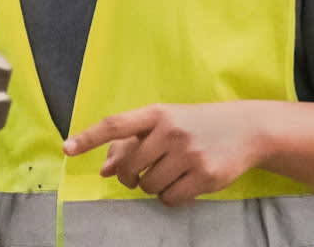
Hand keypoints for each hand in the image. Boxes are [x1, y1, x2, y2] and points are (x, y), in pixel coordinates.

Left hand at [63, 102, 267, 206]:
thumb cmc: (194, 125)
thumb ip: (131, 143)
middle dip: (129, 176)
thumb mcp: (163, 123)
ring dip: (152, 187)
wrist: (246, 128)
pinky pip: (170, 199)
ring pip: (149, 186)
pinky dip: (169, 197)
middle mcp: (171, 131)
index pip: (114, 125)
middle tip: (138, 174)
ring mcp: (189, 153)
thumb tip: (105, 171)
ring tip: (169, 173)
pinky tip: (182, 184)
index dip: (88, 138)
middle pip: (129, 166)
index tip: (67, 149)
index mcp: (156, 113)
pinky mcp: (206, 176)